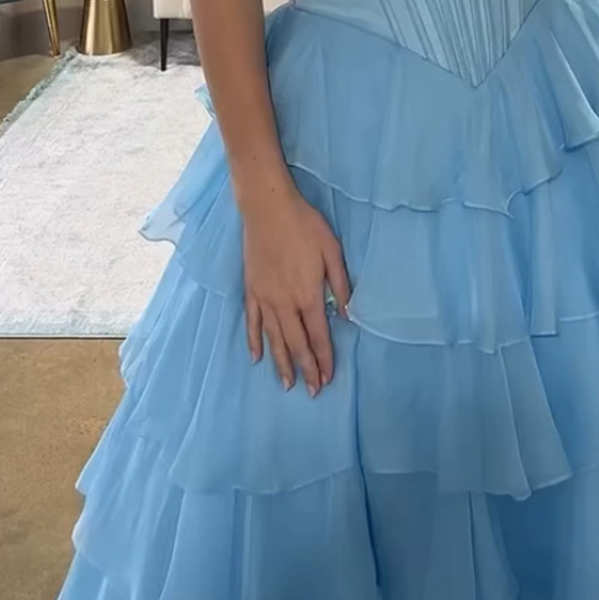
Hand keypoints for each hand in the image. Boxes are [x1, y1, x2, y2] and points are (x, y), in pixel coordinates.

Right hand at [243, 184, 351, 395]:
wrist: (268, 208)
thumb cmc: (305, 226)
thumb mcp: (332, 251)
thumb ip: (340, 285)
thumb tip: (347, 315)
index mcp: (308, 295)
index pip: (319, 336)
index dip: (325, 359)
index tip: (328, 378)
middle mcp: (285, 303)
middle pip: (296, 344)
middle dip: (306, 369)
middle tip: (312, 391)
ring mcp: (265, 298)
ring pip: (274, 339)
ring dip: (282, 364)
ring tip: (287, 384)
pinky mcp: (251, 290)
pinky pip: (253, 323)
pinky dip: (254, 341)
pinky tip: (256, 357)